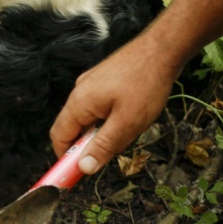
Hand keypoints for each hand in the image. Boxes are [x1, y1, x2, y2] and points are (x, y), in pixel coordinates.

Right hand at [50, 37, 179, 173]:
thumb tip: (84, 168)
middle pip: (72, 128)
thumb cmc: (146, 83)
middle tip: (109, 155)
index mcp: (79, 102)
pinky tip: (128, 118)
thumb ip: (103, 146)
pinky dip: (107, 119)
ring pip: (88, 118)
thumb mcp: (127, 123)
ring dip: (101, 132)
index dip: (64, 158)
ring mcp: (91, 84)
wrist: (163, 48)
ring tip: (127, 131)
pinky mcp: (104, 80)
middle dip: (87, 145)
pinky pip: (98, 107)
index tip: (75, 176)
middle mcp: (80, 91)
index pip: (59, 137)